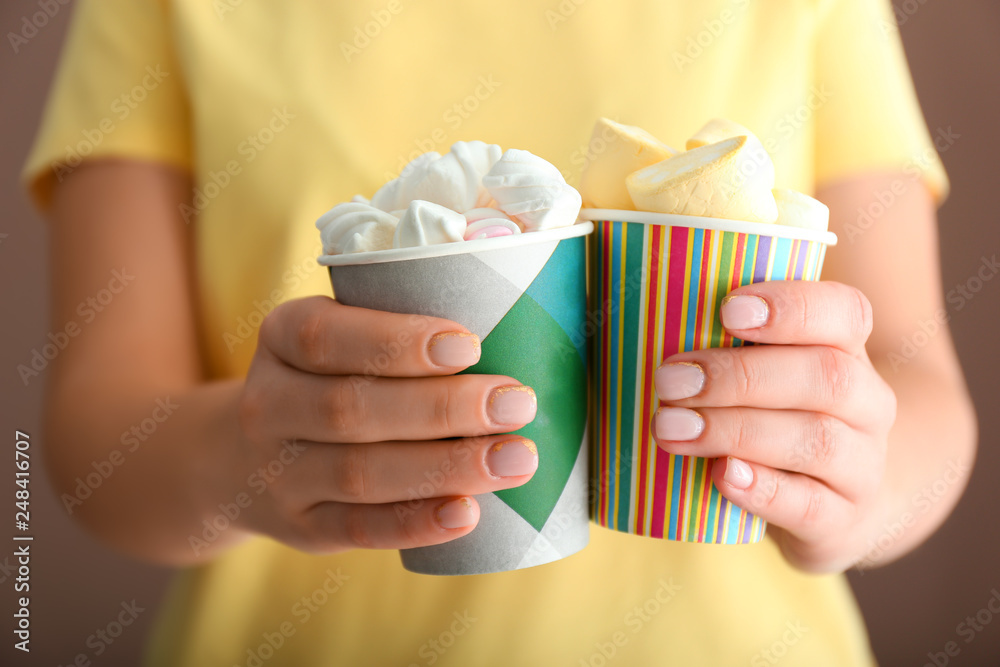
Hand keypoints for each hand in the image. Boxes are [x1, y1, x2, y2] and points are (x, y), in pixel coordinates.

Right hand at [232, 296, 538, 553]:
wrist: (243, 458)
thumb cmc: (326, 378)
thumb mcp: (335, 337)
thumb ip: (398, 326)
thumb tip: (510, 311)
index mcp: (280, 338)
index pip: (325, 337)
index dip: (397, 342)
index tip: (470, 346)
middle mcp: (269, 405)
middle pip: (352, 409)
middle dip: (444, 407)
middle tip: (517, 404)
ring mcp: (281, 474)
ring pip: (361, 473)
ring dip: (447, 466)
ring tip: (516, 458)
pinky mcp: (304, 528)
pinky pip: (360, 529)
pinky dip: (416, 522)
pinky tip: (469, 513)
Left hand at [652, 281, 896, 571]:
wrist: (840, 506)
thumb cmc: (780, 419)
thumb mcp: (766, 374)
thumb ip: (724, 345)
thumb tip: (633, 318)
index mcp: (849, 351)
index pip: (845, 313)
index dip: (792, 306)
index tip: (727, 309)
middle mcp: (869, 404)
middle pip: (825, 377)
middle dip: (738, 376)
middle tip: (669, 379)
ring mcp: (862, 466)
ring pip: (814, 439)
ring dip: (733, 429)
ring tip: (669, 427)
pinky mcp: (843, 521)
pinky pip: (810, 505)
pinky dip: (762, 489)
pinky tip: (721, 474)